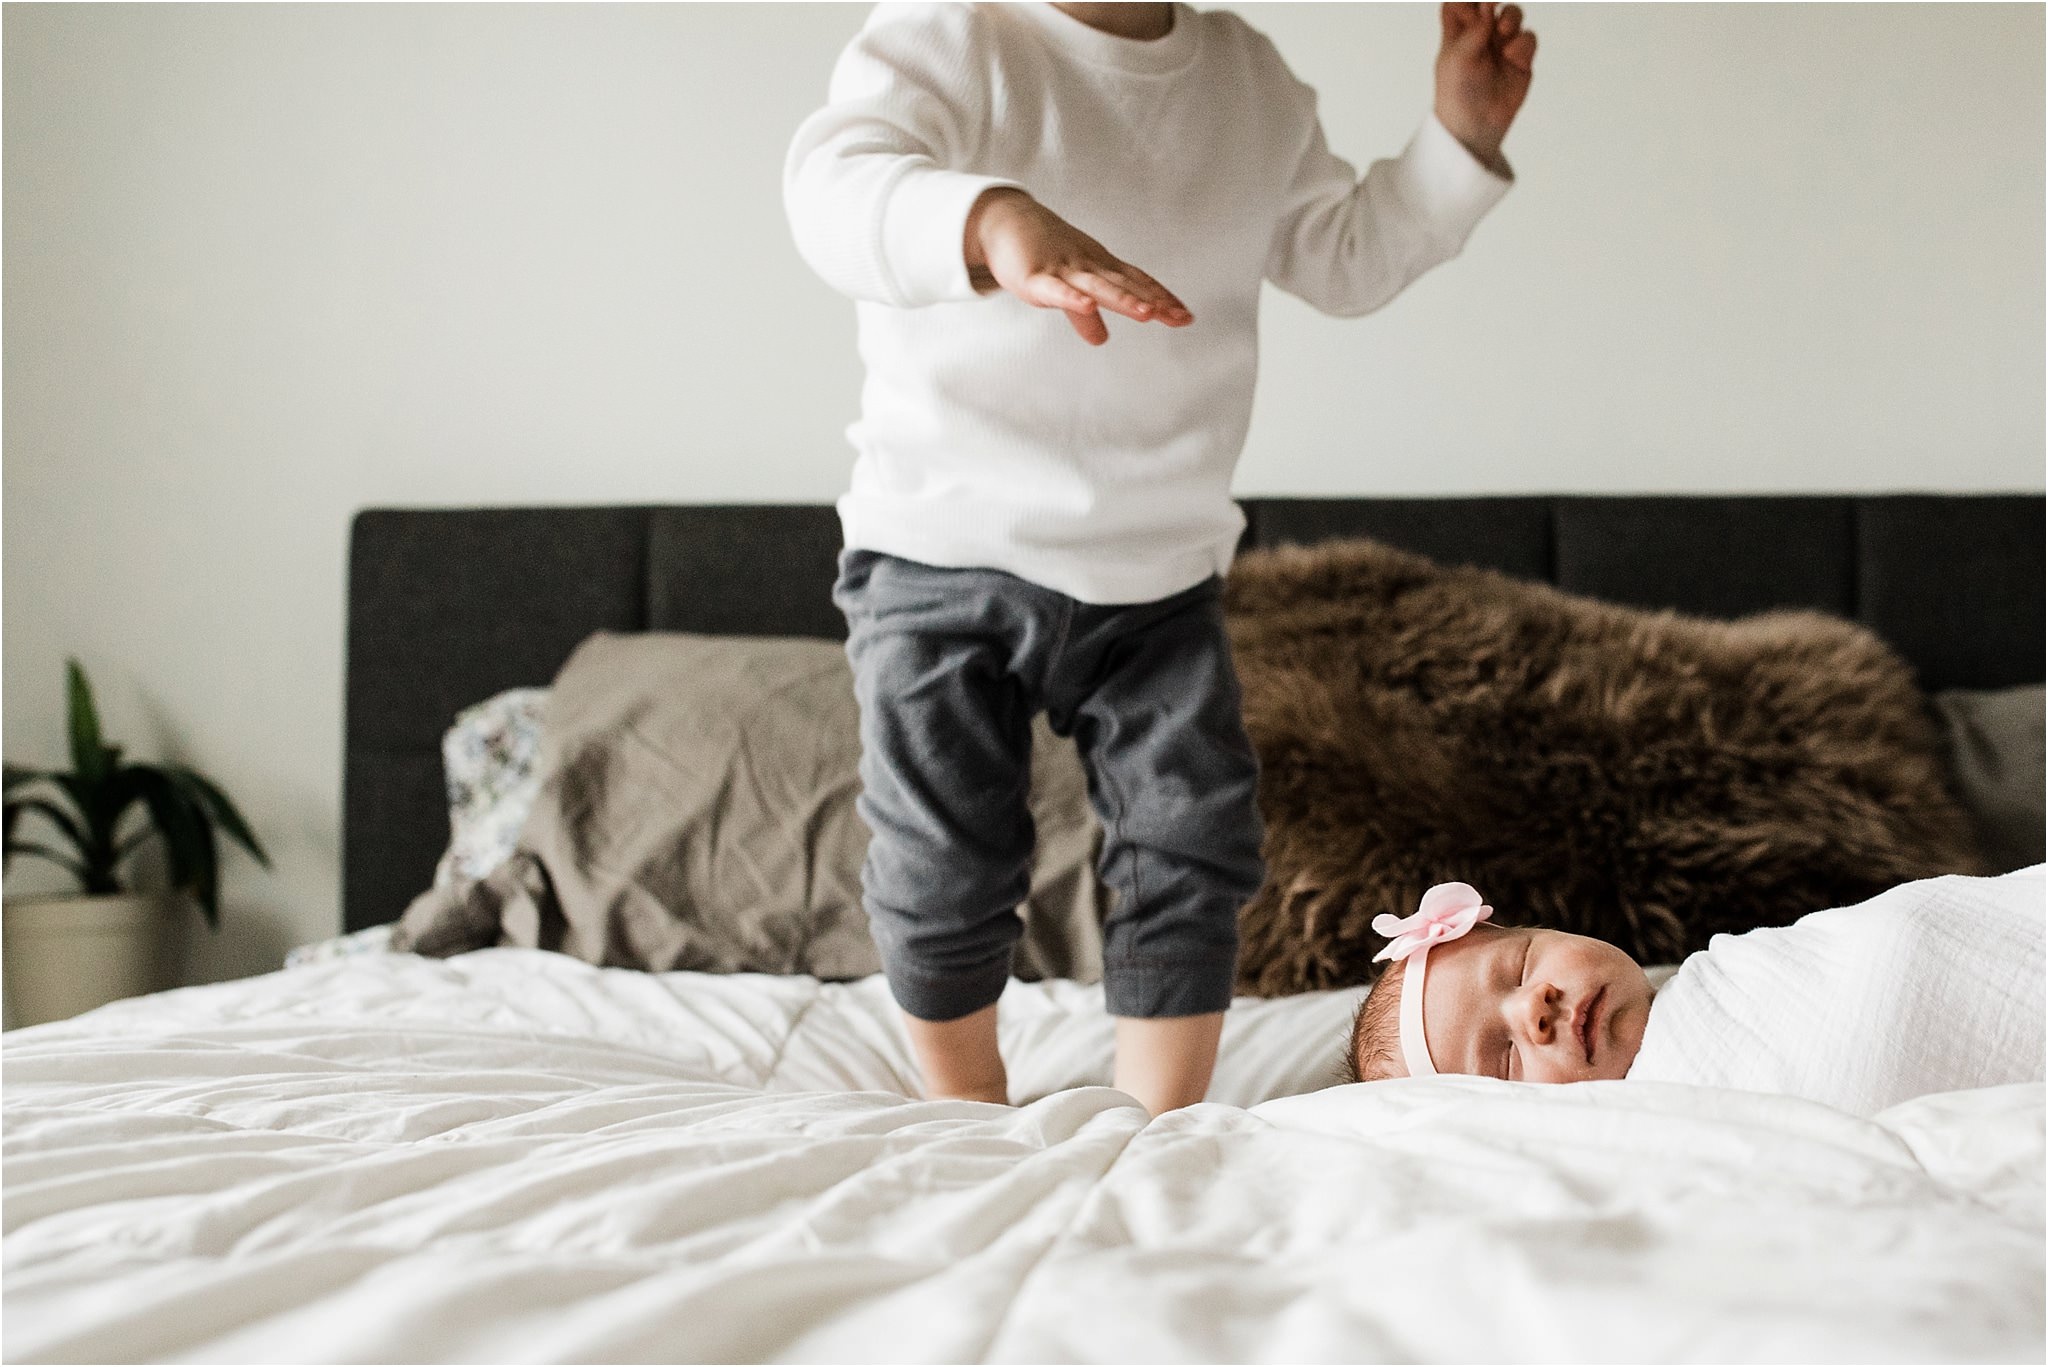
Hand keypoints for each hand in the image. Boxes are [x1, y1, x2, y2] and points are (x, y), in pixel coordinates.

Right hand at [964, 188, 1192, 345]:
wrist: (1005, 220)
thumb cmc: (1041, 251)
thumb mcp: (1067, 286)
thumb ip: (1084, 315)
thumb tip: (1101, 340)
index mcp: (1099, 267)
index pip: (1137, 282)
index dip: (1161, 297)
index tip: (1185, 316)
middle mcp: (1088, 266)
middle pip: (1125, 285)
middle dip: (1154, 300)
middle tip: (1179, 317)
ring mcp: (1063, 269)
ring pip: (1098, 286)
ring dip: (1123, 299)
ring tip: (1148, 313)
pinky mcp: (1035, 276)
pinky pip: (1056, 289)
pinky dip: (1073, 297)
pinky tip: (1089, 304)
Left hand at [1434, 2, 1535, 173]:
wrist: (1475, 127)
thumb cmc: (1458, 95)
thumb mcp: (1457, 58)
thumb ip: (1474, 29)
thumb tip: (1490, 6)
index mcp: (1457, 32)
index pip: (1461, 3)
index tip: (1478, 4)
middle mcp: (1480, 35)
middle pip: (1490, 2)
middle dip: (1493, 1)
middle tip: (1491, 7)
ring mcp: (1501, 45)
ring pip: (1513, 15)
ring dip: (1511, 17)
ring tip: (1503, 31)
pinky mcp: (1520, 59)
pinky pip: (1528, 38)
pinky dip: (1522, 43)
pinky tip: (1511, 57)